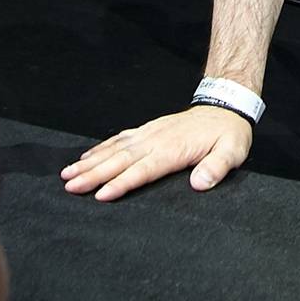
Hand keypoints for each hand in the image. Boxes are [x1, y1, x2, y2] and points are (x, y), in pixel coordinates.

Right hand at [62, 106, 252, 198]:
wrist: (225, 106)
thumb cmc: (229, 133)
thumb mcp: (233, 151)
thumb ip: (217, 167)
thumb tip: (200, 184)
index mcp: (174, 149)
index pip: (143, 170)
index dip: (121, 183)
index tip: (101, 194)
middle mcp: (156, 140)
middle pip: (120, 160)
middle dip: (93, 174)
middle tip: (69, 187)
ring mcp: (149, 134)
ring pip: (114, 149)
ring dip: (90, 163)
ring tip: (67, 174)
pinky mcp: (147, 130)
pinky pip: (119, 139)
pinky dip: (100, 149)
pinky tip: (86, 158)